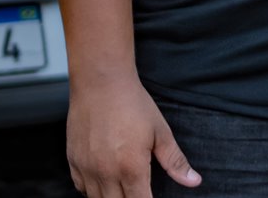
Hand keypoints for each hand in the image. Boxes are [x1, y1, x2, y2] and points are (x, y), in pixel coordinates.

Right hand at [65, 73, 200, 196]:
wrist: (101, 82)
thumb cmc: (132, 103)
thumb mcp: (160, 131)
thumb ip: (175, 161)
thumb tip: (194, 181)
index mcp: (131, 167)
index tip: (151, 197)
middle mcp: (106, 173)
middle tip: (139, 190)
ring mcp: (87, 168)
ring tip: (123, 188)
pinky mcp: (73, 161)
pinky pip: (81, 188)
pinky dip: (93, 190)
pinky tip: (104, 182)